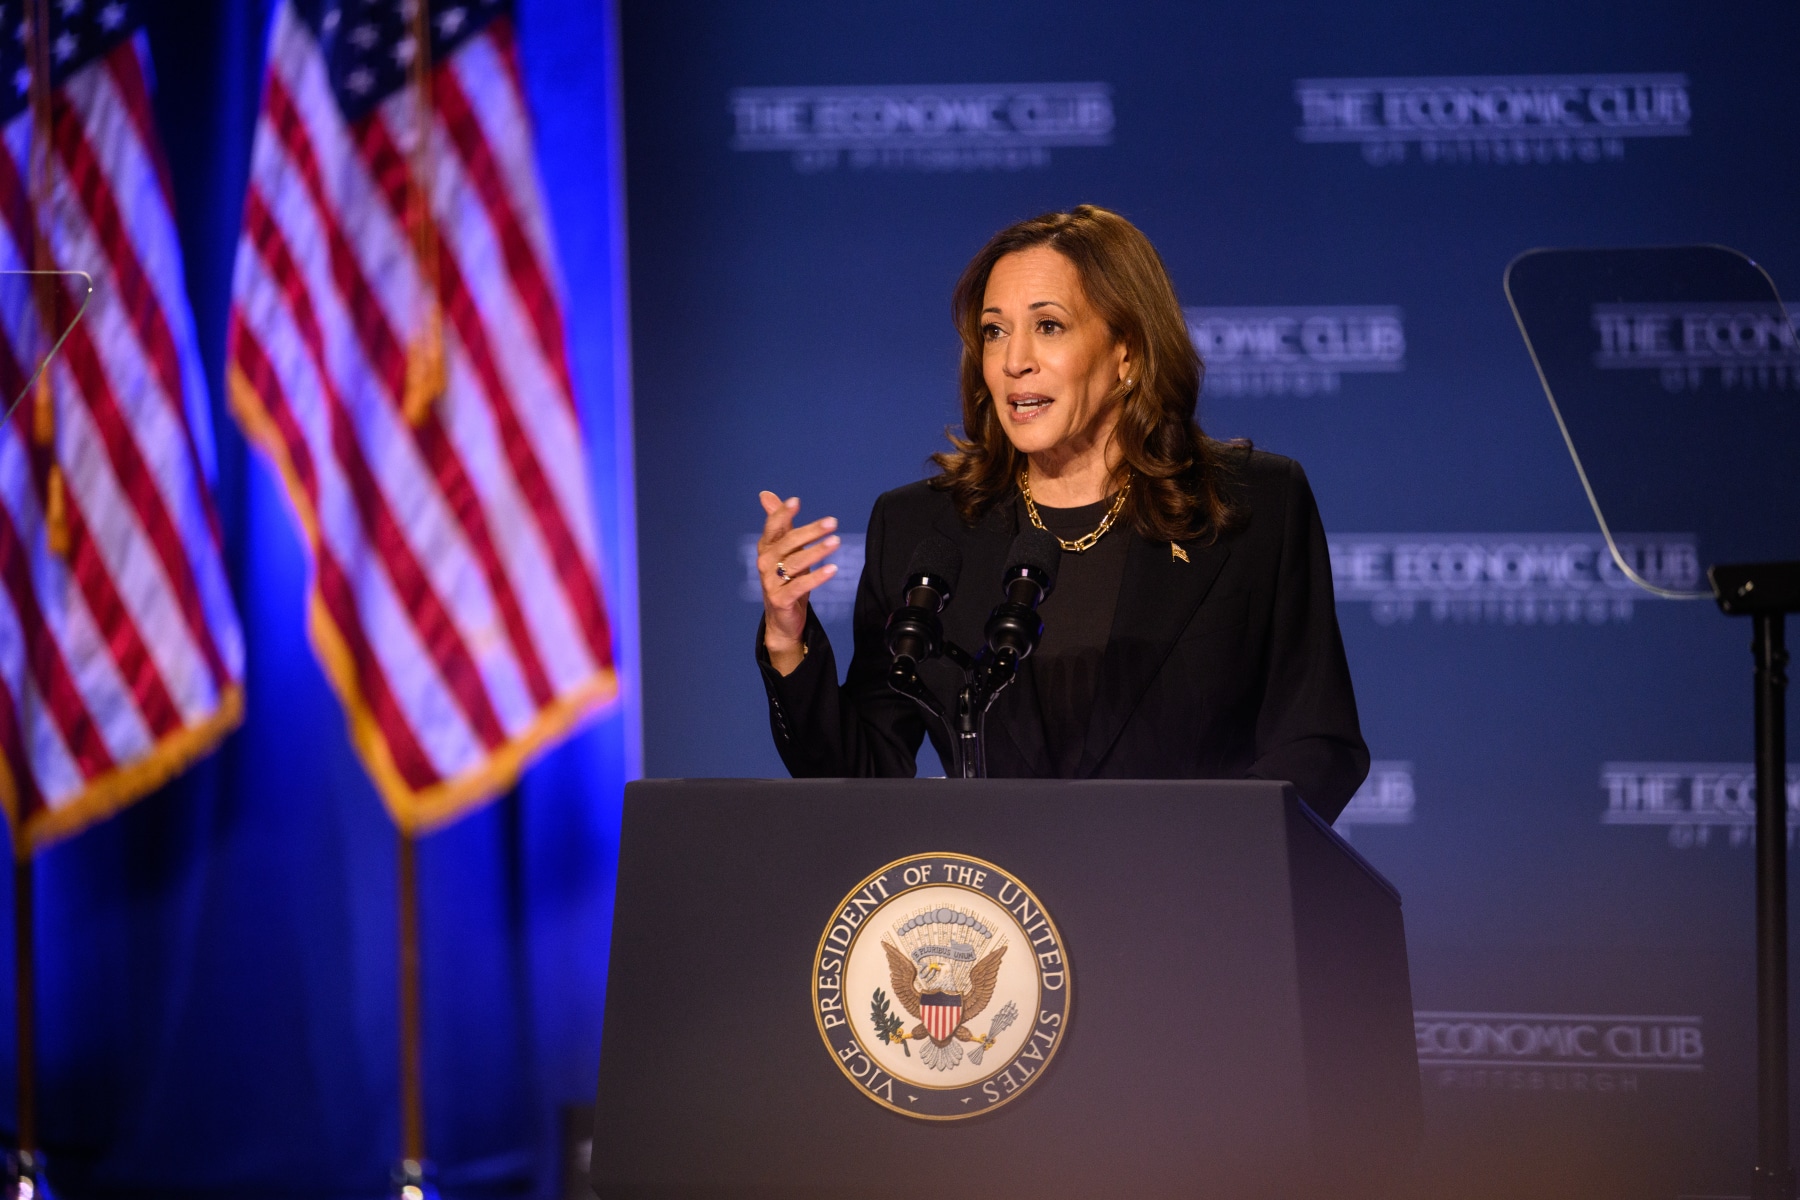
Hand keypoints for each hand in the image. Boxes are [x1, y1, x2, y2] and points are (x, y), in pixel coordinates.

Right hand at [757, 491, 840, 675]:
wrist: (782, 619)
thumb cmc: (786, 579)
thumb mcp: (785, 550)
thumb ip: (780, 524)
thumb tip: (766, 495)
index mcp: (766, 548)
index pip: (773, 527)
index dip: (782, 514)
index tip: (796, 501)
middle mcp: (765, 563)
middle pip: (788, 543)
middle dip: (811, 531)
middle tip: (832, 522)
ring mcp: (770, 582)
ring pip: (796, 563)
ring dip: (817, 551)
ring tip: (836, 542)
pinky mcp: (780, 599)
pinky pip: (800, 586)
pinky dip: (817, 577)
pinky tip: (833, 569)